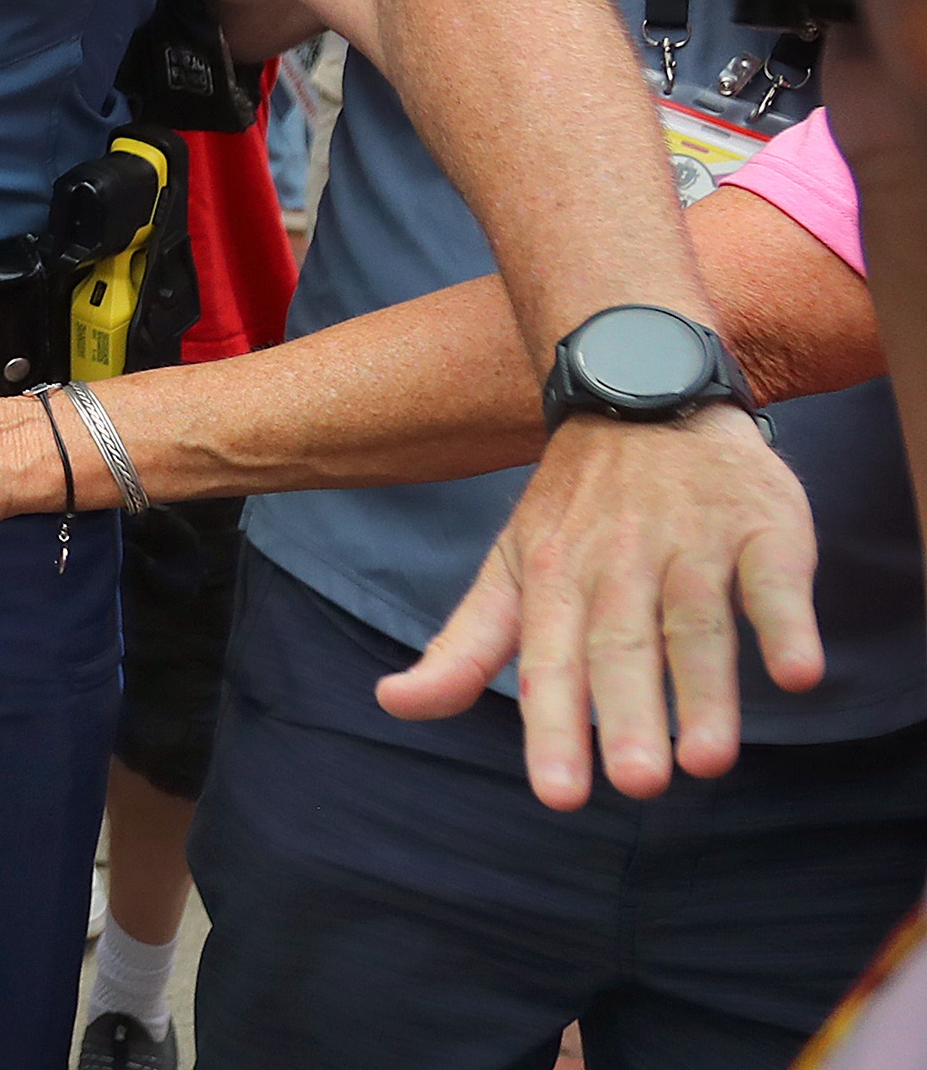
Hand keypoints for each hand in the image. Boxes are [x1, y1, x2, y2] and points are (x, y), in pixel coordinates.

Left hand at [374, 406, 820, 808]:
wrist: (640, 393)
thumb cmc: (573, 511)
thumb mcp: (509, 569)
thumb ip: (462, 646)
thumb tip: (393, 704)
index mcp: (553, 581)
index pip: (548, 664)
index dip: (553, 730)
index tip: (559, 796)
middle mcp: (618, 564)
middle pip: (621, 649)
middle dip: (627, 716)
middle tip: (639, 784)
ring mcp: (690, 542)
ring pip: (695, 623)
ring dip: (704, 692)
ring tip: (708, 760)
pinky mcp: (760, 525)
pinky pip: (773, 577)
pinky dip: (785, 622)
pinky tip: (798, 674)